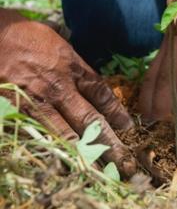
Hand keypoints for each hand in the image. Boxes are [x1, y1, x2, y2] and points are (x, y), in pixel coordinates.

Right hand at [0, 10, 136, 176]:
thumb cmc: (27, 36)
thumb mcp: (60, 44)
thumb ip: (77, 66)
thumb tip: (93, 86)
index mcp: (72, 68)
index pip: (102, 95)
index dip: (117, 113)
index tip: (128, 127)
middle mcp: (60, 88)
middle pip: (90, 119)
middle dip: (109, 142)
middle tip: (124, 160)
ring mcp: (37, 102)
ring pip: (66, 134)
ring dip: (85, 154)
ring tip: (101, 171)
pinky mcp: (17, 111)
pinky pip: (39, 135)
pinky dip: (53, 150)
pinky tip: (64, 164)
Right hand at [138, 0, 176, 123]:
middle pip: (173, 73)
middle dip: (168, 105)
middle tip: (163, 134)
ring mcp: (174, 32)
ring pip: (160, 69)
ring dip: (154, 97)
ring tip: (148, 124)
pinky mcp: (168, 34)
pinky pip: (157, 62)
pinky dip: (151, 83)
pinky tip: (146, 101)